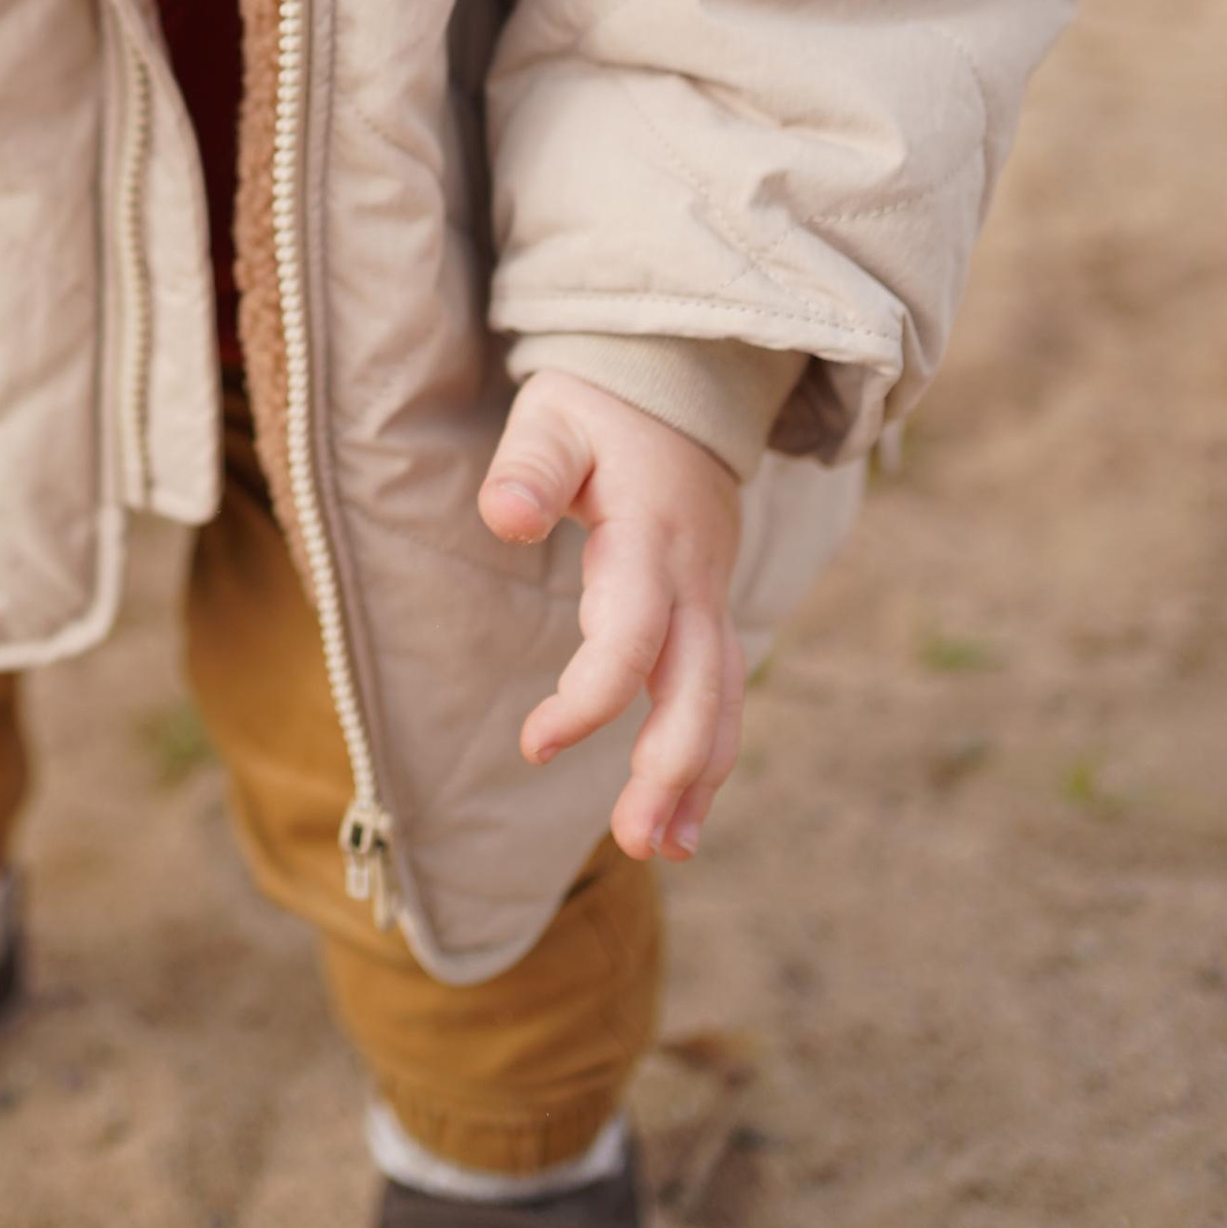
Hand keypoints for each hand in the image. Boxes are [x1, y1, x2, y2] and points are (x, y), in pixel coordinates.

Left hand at [479, 371, 745, 864]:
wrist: (681, 377)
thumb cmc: (599, 403)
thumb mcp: (553, 414)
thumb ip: (528, 468)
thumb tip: (503, 519)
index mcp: (649, 537)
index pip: (632, 639)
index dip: (590, 699)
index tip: (535, 743)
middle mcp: (693, 577)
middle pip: (700, 688)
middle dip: (672, 770)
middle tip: (634, 843)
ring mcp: (712, 595)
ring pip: (722, 700)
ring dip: (698, 778)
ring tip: (662, 850)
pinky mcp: (712, 609)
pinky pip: (722, 691)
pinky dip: (710, 755)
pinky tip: (685, 817)